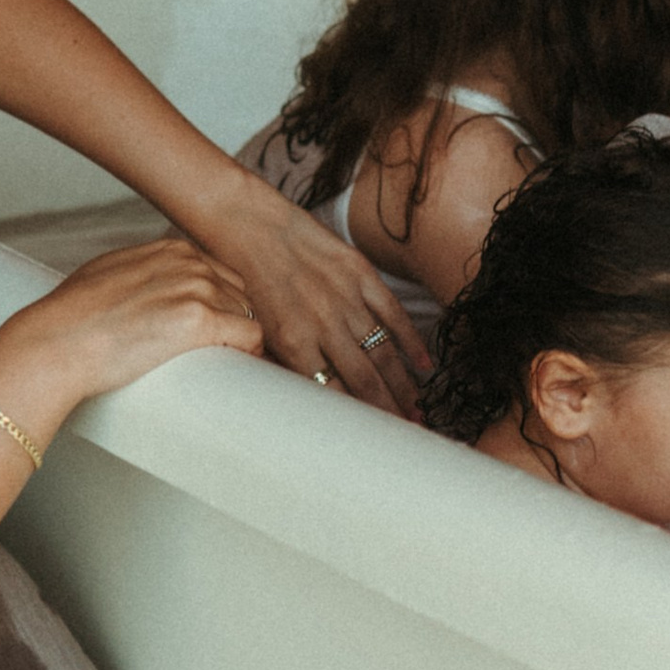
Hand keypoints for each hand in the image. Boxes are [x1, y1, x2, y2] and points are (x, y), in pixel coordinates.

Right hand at [0, 238, 263, 436]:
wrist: (56, 342)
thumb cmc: (71, 316)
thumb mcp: (110, 273)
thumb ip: (140, 273)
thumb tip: (146, 293)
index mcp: (169, 250)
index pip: (219, 273)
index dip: (221, 305)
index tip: (215, 331)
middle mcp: (188, 263)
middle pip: (238, 294)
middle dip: (233, 323)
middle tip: (222, 355)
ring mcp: (196, 289)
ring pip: (246, 315)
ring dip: (241, 342)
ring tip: (227, 369)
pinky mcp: (198, 321)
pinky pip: (250, 337)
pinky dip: (251, 354)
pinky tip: (240, 371)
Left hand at [177, 169, 429, 418]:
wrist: (248, 226)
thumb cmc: (246, 279)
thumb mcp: (256, 329)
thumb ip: (281, 365)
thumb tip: (300, 403)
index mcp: (294, 343)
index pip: (334, 395)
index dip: (356, 424)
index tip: (373, 443)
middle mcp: (323, 324)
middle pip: (366, 381)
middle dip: (389, 413)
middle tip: (406, 437)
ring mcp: (345, 298)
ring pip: (383, 353)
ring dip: (404, 386)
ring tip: (418, 413)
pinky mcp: (359, 274)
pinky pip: (393, 313)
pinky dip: (411, 340)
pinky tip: (424, 365)